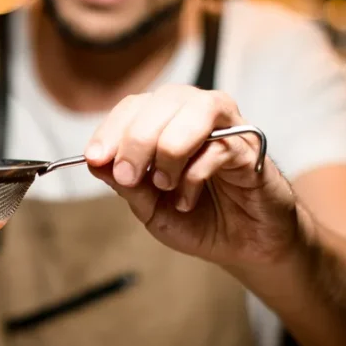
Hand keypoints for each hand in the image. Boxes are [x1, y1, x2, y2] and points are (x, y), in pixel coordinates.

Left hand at [84, 86, 305, 268]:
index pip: (135, 106)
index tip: (95, 157)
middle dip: (136, 138)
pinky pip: (221, 146)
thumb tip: (96, 162)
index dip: (111, 129)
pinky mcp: (250, 149)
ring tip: (163, 184)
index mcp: (167, 124)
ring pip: (196, 109)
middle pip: (164, 99)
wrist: (243, 247)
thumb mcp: (150, 208)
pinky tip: (187, 199)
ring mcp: (227, 128)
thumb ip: (126, 184)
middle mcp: (197, 116)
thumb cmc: (198, 220)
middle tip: (127, 175)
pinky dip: (196, 174)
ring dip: (170, 146)